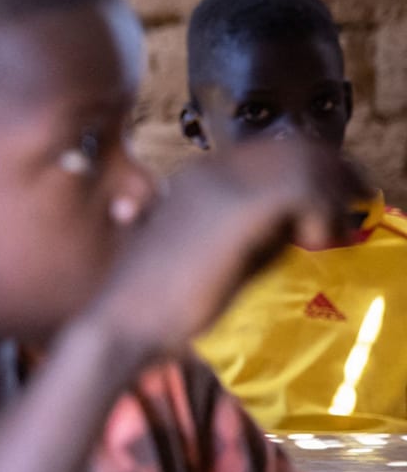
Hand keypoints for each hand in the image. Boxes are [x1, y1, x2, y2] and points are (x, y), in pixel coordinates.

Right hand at [87, 141, 362, 361]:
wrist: (122, 323)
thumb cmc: (157, 307)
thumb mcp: (209, 258)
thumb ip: (246, 236)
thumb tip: (294, 231)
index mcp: (196, 180)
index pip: (271, 154)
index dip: (311, 175)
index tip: (332, 209)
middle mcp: (208, 171)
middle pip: (294, 148)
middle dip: (334, 178)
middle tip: (349, 215)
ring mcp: (222, 185)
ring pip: (304, 162)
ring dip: (331, 195)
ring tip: (331, 233)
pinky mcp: (237, 208)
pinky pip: (302, 189)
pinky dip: (320, 213)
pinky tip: (314, 242)